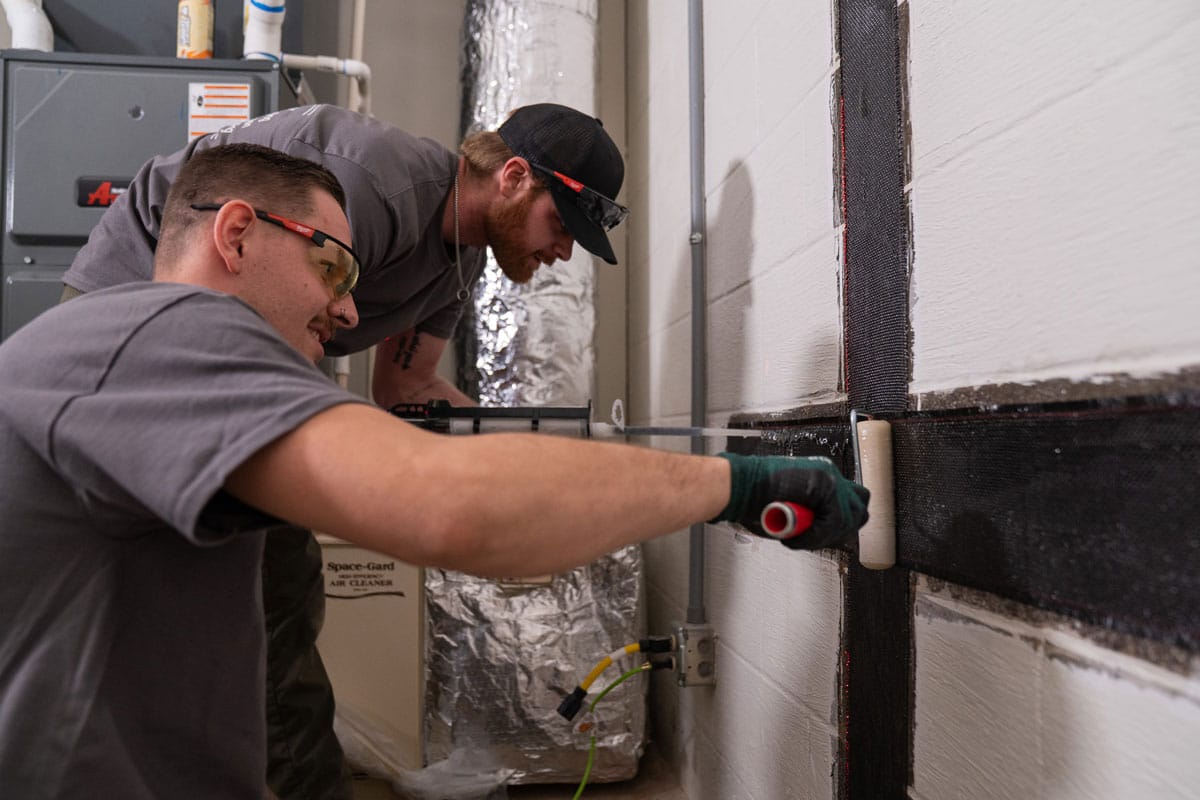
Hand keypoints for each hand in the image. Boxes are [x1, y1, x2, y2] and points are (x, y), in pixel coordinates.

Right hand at [711, 453, 869, 549]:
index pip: (849, 502)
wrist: (740, 485)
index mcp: (822, 477)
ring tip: (803, 537)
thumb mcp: (789, 507)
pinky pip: (834, 521)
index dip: (837, 525)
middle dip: (840, 530)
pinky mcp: (825, 485)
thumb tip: (819, 532)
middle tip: (816, 538)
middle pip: (859, 507)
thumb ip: (809, 515)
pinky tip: (796, 536)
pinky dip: (817, 535)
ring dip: (828, 534)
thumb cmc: (754, 497)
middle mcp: (829, 474)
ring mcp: (829, 478)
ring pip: (851, 516)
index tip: (819, 536)